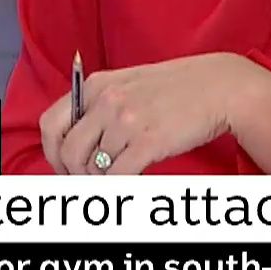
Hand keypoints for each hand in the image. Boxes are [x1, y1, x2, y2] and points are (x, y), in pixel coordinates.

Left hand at [39, 52, 258, 174]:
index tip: (64, 166)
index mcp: (97, 85)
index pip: (51, 123)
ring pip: (92, 168)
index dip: (52, 152)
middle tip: (89, 181)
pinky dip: (118, 185)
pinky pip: (117, 176)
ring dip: (101, 180)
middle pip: (68, 151)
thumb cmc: (177, 88)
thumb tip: (75, 143)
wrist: (220, 86)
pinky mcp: (148, 142)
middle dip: (74, 173)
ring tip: (118, 176)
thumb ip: (100, 105)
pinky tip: (130, 180)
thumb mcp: (130, 84)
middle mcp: (107, 101)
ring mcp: (127, 121)